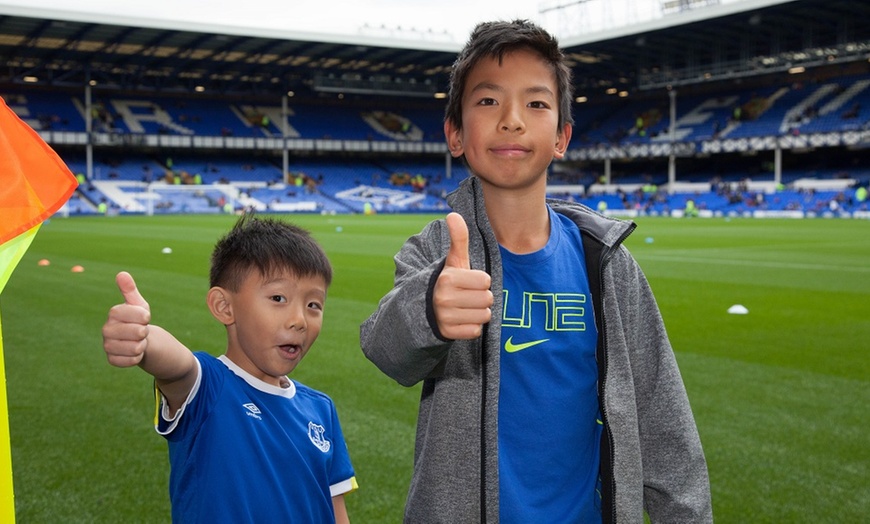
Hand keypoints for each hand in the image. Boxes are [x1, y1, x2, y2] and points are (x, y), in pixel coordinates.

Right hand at [102, 271, 150, 366]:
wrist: (140, 340)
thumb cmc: (139, 320)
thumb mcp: (139, 304)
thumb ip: (130, 290)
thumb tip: (122, 273)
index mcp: (113, 314)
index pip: (134, 313)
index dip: (144, 316)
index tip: (146, 316)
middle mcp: (106, 329)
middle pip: (137, 332)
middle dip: (145, 332)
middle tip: (142, 331)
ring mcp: (107, 346)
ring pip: (135, 348)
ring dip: (142, 345)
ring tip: (139, 341)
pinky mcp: (111, 360)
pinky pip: (131, 361)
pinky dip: (138, 358)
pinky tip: (135, 352)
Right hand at [433, 213, 492, 338]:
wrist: (428, 307)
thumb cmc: (450, 280)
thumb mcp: (454, 260)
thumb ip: (458, 238)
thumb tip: (453, 214)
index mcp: (448, 278)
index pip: (485, 281)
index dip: (481, 281)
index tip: (469, 281)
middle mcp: (444, 298)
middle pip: (487, 299)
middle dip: (482, 297)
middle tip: (468, 295)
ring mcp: (445, 317)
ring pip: (484, 316)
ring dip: (479, 312)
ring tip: (466, 306)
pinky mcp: (448, 333)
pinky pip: (476, 330)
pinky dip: (472, 326)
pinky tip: (462, 318)